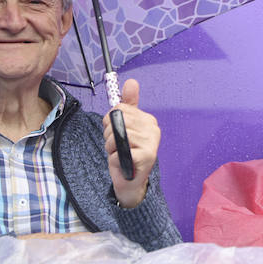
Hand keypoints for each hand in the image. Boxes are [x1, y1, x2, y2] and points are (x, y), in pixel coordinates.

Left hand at [103, 78, 159, 208]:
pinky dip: (115, 159)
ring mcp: (152, 142)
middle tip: (117, 146)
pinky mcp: (147, 156)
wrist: (130, 182)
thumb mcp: (125, 127)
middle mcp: (153, 129)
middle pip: (117, 121)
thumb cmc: (126, 153)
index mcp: (148, 120)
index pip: (119, 109)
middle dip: (109, 135)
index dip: (110, 122)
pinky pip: (119, 151)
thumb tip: (132, 81)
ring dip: (111, 149)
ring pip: (116, 137)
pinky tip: (123, 163)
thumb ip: (128, 105)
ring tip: (120, 155)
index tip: (116, 133)